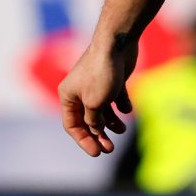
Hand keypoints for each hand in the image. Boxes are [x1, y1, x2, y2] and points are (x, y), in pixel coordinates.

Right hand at [58, 36, 138, 155]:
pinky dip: (120, 107)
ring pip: (102, 111)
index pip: (72, 125)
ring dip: (111, 123)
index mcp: (68, 96)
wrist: (118, 43)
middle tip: (110, 149)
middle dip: (98, 135)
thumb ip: (94, 121)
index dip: (84, 141)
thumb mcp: (95, 103)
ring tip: (123, 129)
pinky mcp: (113, 79)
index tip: (97, 153)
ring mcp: (96, 85)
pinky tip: (126, 109)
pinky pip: (115, 99)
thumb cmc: (102, 73)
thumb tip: (97, 129)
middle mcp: (80, 91)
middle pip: (88, 120)